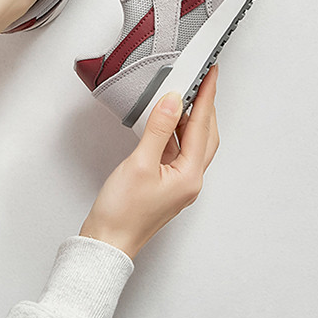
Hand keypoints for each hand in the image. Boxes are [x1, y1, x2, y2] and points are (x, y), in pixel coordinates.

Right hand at [79, 64, 219, 258]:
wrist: (106, 242)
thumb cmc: (122, 213)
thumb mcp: (140, 163)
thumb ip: (158, 129)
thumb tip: (173, 101)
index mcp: (190, 176)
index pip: (202, 127)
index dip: (207, 97)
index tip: (211, 75)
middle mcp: (189, 180)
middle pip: (204, 135)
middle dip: (204, 107)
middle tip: (202, 81)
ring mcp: (177, 182)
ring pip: (190, 143)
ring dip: (188, 119)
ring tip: (182, 95)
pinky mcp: (164, 183)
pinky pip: (175, 150)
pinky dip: (172, 132)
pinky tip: (163, 121)